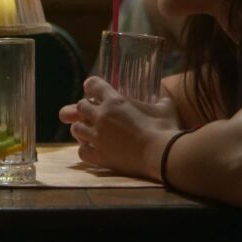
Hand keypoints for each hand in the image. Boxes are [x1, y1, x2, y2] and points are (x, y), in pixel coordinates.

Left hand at [59, 76, 179, 178]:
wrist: (162, 155)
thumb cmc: (165, 129)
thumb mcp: (165, 107)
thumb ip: (161, 99)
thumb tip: (163, 98)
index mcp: (116, 100)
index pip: (93, 84)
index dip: (92, 85)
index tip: (92, 89)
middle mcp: (102, 116)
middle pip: (80, 106)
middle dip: (85, 108)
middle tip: (93, 113)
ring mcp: (98, 137)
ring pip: (76, 128)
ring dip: (82, 128)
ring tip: (89, 131)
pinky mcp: (99, 156)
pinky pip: (81, 151)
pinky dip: (85, 149)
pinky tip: (93, 149)